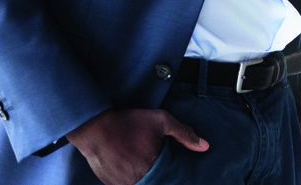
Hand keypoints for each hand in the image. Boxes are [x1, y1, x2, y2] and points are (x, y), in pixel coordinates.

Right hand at [66, 107, 206, 184]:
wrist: (95, 127)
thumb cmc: (129, 122)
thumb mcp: (161, 121)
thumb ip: (184, 134)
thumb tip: (205, 147)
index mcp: (152, 170)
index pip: (169, 180)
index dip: (173, 176)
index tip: (175, 171)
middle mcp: (136, 182)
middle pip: (155, 184)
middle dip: (159, 177)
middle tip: (153, 160)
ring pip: (140, 184)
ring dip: (145, 178)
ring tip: (143, 163)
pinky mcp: (110, 184)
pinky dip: (131, 179)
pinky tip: (132, 166)